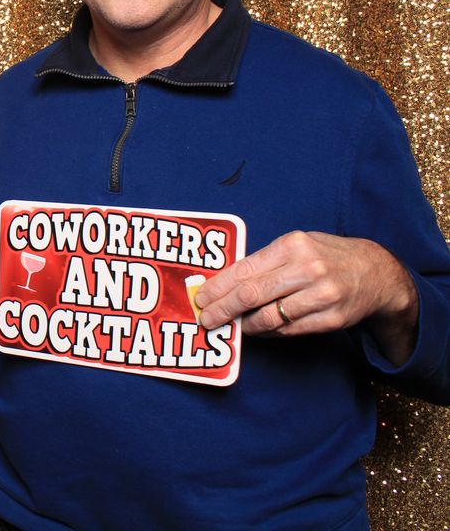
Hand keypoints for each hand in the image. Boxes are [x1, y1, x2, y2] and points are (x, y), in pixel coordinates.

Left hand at [195, 231, 417, 364]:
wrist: (377, 273)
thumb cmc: (326, 256)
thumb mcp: (297, 246)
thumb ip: (264, 262)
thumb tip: (224, 283)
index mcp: (293, 246)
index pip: (244, 270)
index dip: (218, 287)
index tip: (201, 298)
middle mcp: (307, 269)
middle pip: (251, 295)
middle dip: (222, 309)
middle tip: (207, 319)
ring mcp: (322, 295)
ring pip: (268, 317)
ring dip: (244, 325)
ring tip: (231, 326)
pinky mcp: (332, 319)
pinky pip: (288, 330)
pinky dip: (268, 332)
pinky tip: (257, 329)